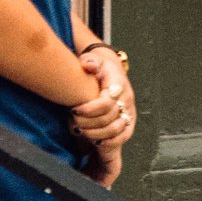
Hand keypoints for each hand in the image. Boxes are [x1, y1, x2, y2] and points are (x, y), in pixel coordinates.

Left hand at [72, 40, 135, 158]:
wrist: (111, 71)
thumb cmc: (99, 67)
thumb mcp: (92, 59)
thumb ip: (89, 61)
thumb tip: (89, 65)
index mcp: (118, 83)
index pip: (107, 102)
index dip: (89, 110)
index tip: (73, 110)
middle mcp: (126, 99)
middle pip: (109, 118)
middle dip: (87, 122)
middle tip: (72, 120)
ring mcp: (129, 111)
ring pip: (115, 129)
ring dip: (94, 134)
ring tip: (79, 130)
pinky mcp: (129, 122)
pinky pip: (123, 137)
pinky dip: (109, 142)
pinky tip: (95, 141)